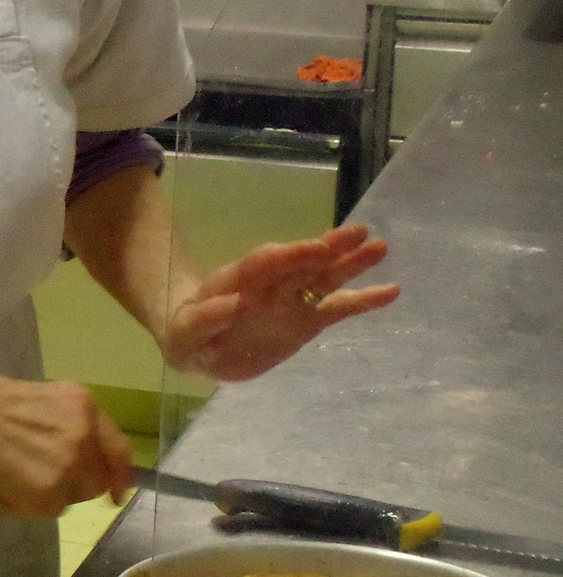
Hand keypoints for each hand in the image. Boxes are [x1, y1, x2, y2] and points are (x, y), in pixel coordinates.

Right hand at [0, 376, 133, 517]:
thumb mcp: (43, 403)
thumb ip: (71, 429)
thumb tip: (89, 468)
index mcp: (83, 405)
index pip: (117, 448)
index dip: (120, 474)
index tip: (117, 493)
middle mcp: (84, 434)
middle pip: (95, 479)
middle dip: (72, 485)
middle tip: (34, 477)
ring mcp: (70, 464)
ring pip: (71, 498)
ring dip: (47, 495)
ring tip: (10, 475)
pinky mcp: (50, 491)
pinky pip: (47, 511)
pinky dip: (23, 505)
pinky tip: (0, 483)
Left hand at [161, 223, 398, 382]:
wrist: (199, 344)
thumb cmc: (189, 334)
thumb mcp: (185, 332)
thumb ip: (204, 320)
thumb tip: (231, 304)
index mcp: (238, 281)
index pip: (264, 263)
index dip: (288, 256)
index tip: (314, 249)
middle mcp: (271, 285)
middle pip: (301, 262)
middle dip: (327, 248)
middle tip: (358, 233)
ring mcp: (293, 300)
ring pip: (324, 277)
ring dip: (351, 263)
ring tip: (380, 247)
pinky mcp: (307, 321)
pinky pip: (338, 309)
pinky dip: (364, 301)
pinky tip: (392, 290)